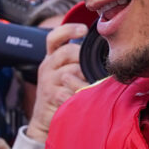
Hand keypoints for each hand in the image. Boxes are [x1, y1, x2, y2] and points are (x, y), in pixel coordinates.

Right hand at [27, 25, 88, 142]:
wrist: (44, 118)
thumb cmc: (60, 93)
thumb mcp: (66, 73)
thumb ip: (78, 62)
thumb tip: (104, 54)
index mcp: (51, 58)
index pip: (54, 37)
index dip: (68, 30)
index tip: (84, 29)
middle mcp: (47, 66)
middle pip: (67, 52)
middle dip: (83, 59)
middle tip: (90, 71)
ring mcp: (47, 81)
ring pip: (71, 71)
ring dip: (83, 79)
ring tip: (88, 86)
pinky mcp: (51, 95)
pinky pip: (69, 90)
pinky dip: (78, 93)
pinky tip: (82, 97)